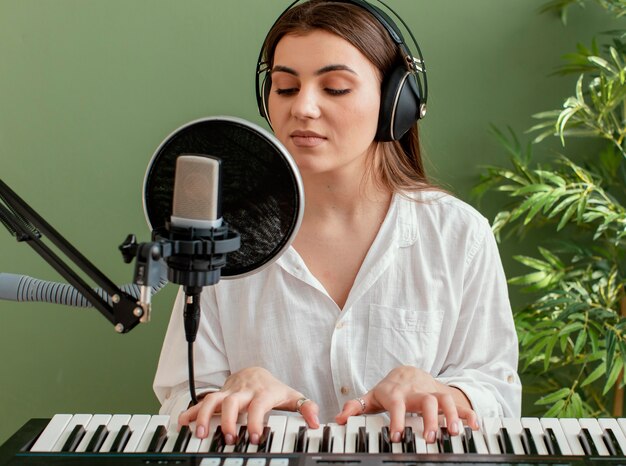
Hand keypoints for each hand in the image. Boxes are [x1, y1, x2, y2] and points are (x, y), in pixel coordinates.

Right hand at [178, 367, 318, 443]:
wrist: (255, 371)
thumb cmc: (273, 389)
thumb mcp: (291, 396)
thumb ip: (305, 408)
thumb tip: (316, 422)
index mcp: (262, 392)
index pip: (258, 405)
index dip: (256, 420)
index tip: (255, 438)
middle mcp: (244, 391)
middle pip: (232, 402)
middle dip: (229, 421)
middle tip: (230, 439)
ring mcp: (229, 392)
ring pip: (213, 399)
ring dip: (205, 416)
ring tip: (202, 434)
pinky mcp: (218, 394)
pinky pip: (201, 401)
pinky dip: (191, 411)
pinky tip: (183, 422)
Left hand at [335, 366, 478, 442]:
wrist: (407, 371)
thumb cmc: (388, 389)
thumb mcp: (371, 397)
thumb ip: (355, 407)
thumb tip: (338, 418)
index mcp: (396, 392)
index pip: (396, 403)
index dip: (397, 419)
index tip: (398, 437)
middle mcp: (415, 391)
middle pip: (425, 400)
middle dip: (430, 418)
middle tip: (432, 438)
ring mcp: (431, 392)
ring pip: (444, 399)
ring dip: (451, 416)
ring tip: (455, 434)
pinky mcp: (444, 394)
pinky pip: (459, 402)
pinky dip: (468, 413)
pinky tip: (474, 426)